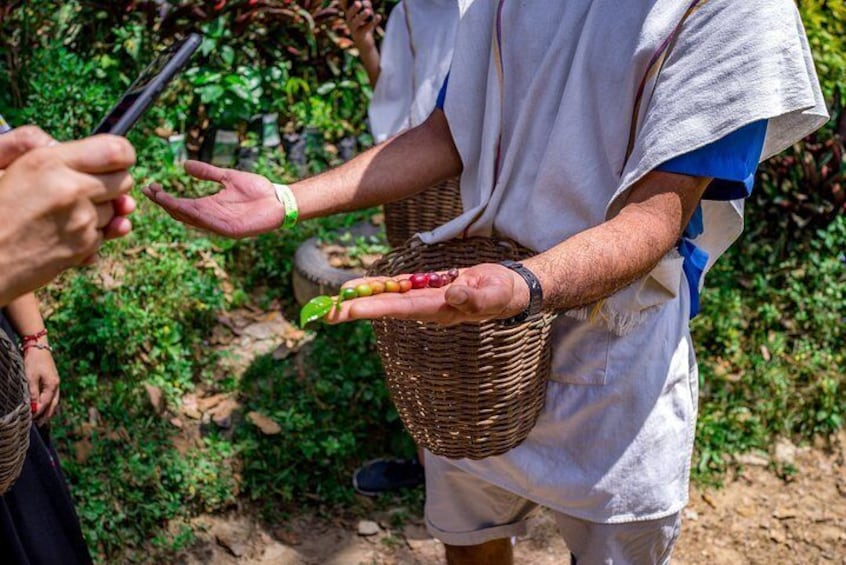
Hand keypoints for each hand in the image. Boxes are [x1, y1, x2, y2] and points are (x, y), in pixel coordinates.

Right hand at [0, 129, 135, 303]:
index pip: (118, 151)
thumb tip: (59, 143)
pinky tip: (65, 229)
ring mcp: (81, 221)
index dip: (122, 154)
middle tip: (84, 185)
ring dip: (100, 209)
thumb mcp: (0, 163)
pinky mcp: (84, 247)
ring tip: (65, 211)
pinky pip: (107, 232)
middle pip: (125, 180)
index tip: (113, 159)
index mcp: (48, 163)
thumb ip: (29, 142)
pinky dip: (93, 232)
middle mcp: (70, 190)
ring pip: (117, 209)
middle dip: (111, 182)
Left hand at [23, 347, 59, 425]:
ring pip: (54, 400)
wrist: (38, 346)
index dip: (38, 412)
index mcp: (52, 385)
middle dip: (46, 415)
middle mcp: (56, 385)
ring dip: (48, 410)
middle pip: (53, 404)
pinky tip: (44, 405)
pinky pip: (52, 395)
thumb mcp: (30, 377)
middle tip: (40, 425)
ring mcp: (55, 382)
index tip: (31, 420)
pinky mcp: (52, 380)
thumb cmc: (34, 361)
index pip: (45, 402)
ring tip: (43, 419)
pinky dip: (49, 403)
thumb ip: (32, 392)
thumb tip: (33, 406)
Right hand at [143, 160, 284, 237]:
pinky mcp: (230, 230)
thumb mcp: (227, 176)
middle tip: (150, 191)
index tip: (150, 187)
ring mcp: (220, 224)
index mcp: (209, 205)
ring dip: (175, 208)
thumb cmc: (258, 190)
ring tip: (160, 197)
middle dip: (164, 202)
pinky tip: (183, 207)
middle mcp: (211, 216)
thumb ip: (208, 172)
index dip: (164, 197)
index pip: (181, 204)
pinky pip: (209, 223)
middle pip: (181, 213)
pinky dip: (195, 215)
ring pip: (192, 218)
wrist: (279, 200)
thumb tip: (185, 165)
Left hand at [327, 263, 530, 325]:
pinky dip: (380, 286)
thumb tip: (453, 293)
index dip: (373, 308)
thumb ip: (474, 296)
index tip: (348, 310)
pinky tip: (362, 286)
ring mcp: (426, 299)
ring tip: (334, 300)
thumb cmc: (504, 293)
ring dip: (362, 298)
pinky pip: (399, 288)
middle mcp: (427, 308)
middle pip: (386, 307)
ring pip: (389, 298)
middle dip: (357, 309)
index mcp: (440, 309)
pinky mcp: (428, 289)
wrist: (510, 290)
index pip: (400, 309)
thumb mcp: (495, 294)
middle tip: (325, 314)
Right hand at [342, 0, 381, 45]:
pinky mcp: (359, 35)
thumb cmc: (365, 23)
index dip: (344, 1)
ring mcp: (353, 28)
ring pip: (356, 22)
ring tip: (368, 11)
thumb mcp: (367, 12)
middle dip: (353, 8)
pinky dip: (372, 22)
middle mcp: (349, 20)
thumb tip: (366, 2)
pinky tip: (378, 16)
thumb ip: (367, 5)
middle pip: (349, 13)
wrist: (364, 42)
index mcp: (348, 12)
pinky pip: (365, 29)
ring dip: (362, 16)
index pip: (344, 5)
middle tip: (358, 3)